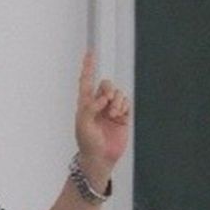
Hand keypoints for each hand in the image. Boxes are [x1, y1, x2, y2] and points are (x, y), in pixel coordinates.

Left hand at [75, 50, 130, 178]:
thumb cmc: (87, 142)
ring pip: (118, 93)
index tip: (90, 52)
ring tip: (113, 114)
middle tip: (107, 101)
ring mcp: (111, 109)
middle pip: (106, 84)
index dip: (88, 66)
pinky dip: (124, 106)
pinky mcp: (122, 116)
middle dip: (108, 89)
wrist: (100, 157)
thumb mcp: (83, 124)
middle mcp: (98, 104)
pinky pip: (126, 102)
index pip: (86, 80)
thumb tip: (102, 98)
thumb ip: (90, 108)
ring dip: (117, 101)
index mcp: (85, 103)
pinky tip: (119, 115)